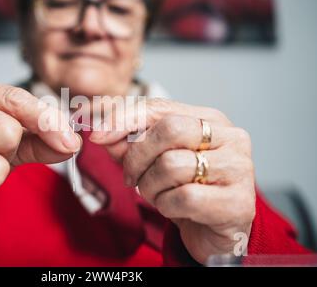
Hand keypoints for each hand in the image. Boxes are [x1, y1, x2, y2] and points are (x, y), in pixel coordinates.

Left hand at [90, 98, 255, 263]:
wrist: (214, 231)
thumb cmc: (185, 189)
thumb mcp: (152, 161)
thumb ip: (127, 143)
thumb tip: (100, 132)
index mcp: (209, 119)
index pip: (159, 106)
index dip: (123, 119)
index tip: (97, 136)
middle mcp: (230, 137)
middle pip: (169, 129)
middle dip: (137, 156)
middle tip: (130, 177)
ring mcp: (239, 168)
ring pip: (172, 165)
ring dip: (151, 186)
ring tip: (158, 194)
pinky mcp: (238, 202)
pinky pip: (184, 198)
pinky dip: (167, 206)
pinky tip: (175, 209)